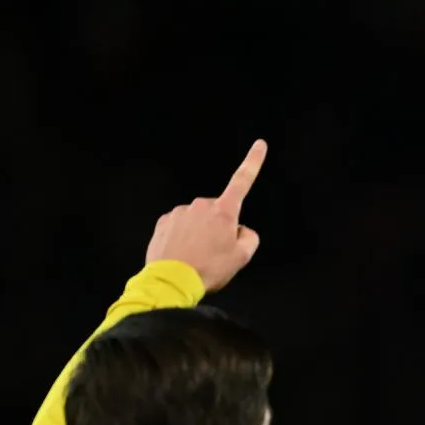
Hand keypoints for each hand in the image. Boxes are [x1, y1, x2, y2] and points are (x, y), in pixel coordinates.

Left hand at [144, 139, 266, 292]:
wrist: (171, 281)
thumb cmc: (209, 269)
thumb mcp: (242, 258)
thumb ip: (250, 238)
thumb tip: (242, 230)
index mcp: (224, 212)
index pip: (243, 181)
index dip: (253, 162)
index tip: (259, 144)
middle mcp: (201, 206)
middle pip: (218, 212)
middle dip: (219, 227)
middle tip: (216, 252)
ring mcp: (180, 212)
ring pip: (198, 220)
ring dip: (200, 234)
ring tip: (198, 257)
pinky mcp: (164, 221)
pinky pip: (180, 226)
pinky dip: (184, 238)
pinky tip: (183, 254)